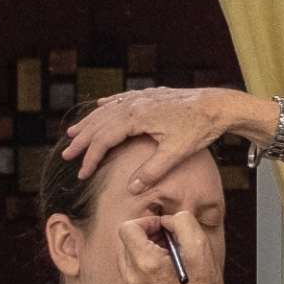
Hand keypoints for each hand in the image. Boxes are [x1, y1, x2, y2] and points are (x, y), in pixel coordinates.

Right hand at [58, 87, 257, 197]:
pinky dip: (108, 105)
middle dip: (82, 140)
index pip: (104, 140)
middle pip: (100, 123)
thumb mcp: (176, 153)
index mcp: (137, 118)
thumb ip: (152, 171)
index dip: (90, 158)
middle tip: (66, 155)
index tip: (82, 174)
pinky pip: (122, 99)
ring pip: (108, 110)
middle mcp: (135, 104)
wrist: (218, 105)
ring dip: (90, 123)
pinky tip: (100, 106)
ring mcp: (142, 98)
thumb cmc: (199, 128)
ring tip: (74, 133)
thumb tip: (131, 188)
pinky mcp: (151, 95)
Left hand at [116, 213, 234, 283]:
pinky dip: (143, 269)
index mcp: (147, 263)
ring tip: (165, 257)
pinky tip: (162, 274)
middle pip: (125, 242)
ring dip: (143, 252)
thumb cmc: (205, 282)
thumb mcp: (200, 243)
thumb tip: (165, 221)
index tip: (161, 228)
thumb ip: (180, 221)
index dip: (146, 222)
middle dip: (144, 236)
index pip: (127, 228)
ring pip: (126, 258)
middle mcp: (133, 279)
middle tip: (166, 241)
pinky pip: (130, 275)